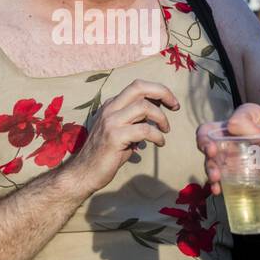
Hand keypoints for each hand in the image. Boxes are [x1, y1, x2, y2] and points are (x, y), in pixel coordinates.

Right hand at [63, 79, 178, 194]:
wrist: (84, 172)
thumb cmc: (106, 154)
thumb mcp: (121, 131)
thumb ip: (134, 120)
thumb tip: (156, 114)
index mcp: (111, 105)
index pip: (137, 87)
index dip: (158, 90)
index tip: (171, 103)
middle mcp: (110, 109)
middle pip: (139, 87)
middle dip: (162, 93)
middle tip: (175, 106)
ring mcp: (111, 122)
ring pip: (144, 107)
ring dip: (161, 118)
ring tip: (165, 130)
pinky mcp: (114, 137)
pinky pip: (144, 130)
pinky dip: (157, 136)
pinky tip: (160, 143)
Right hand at [197, 103, 259, 195]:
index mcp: (249, 116)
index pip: (240, 118)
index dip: (247, 129)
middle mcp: (231, 132)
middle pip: (209, 131)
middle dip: (206, 141)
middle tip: (211, 151)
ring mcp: (225, 151)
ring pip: (209, 156)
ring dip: (210, 166)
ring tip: (216, 176)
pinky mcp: (226, 169)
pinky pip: (215, 174)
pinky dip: (215, 183)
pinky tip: (218, 189)